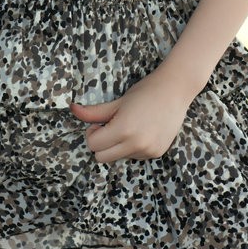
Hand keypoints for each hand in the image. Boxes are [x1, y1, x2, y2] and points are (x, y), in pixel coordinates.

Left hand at [69, 72, 192, 163]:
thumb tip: (72, 109)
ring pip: (119, 157)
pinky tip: (142, 130)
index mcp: (123, 130)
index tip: (100, 122)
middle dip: (101, 143)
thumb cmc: (144, 92)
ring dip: (118, 145)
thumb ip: (93, 112)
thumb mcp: (117, 101)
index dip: (92, 133)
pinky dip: (133, 147)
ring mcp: (147, 151)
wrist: (175, 90)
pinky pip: (134, 156)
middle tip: (111, 126)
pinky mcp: (156, 153)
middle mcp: (136, 144)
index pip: (93, 146)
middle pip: (102, 158)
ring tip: (131, 125)